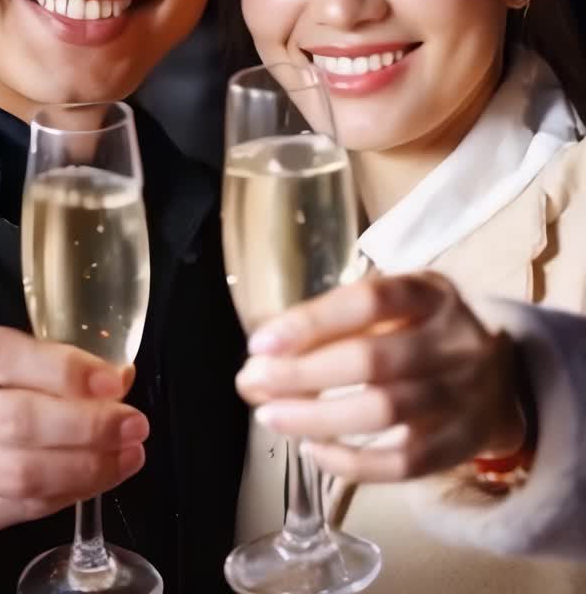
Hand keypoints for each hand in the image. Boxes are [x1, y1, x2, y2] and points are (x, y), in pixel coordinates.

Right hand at [0, 317, 147, 551]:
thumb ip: (36, 359)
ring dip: (88, 467)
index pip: (1, 355)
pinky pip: (16, 511)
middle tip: (133, 423)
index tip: (113, 382)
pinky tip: (91, 479)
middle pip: (17, 421)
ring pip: (21, 475)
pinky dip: (64, 496)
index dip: (65, 370)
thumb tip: (116, 379)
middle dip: (89, 425)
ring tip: (127, 455)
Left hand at [236, 273, 524, 481]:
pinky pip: (405, 463)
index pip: (368, 301)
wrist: (502, 377)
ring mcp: (467, 393)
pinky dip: (353, 462)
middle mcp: (456, 339)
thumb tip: (262, 355)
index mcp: (431, 293)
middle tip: (253, 384)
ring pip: (386, 413)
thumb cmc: (424, 333)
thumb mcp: (394, 308)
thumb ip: (336, 324)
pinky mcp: (464, 443)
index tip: (261, 343)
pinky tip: (313, 450)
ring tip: (271, 416)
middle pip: (374, 361)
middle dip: (303, 374)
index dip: (312, 322)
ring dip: (318, 417)